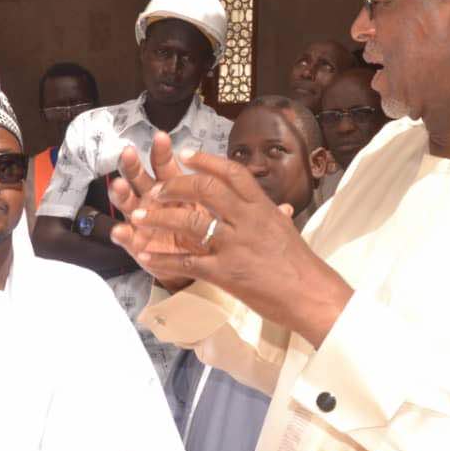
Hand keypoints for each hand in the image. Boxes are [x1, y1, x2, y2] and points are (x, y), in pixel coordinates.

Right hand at [107, 132, 206, 291]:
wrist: (200, 261)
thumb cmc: (202, 227)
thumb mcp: (205, 204)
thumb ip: (202, 184)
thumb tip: (201, 160)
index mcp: (170, 185)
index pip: (163, 164)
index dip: (161, 151)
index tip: (161, 137)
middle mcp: (151, 198)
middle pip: (138, 177)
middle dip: (132, 164)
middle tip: (128, 153)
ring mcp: (141, 220)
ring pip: (127, 202)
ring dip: (121, 193)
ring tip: (119, 185)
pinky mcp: (137, 244)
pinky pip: (128, 238)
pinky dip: (123, 235)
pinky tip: (119, 231)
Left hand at [111, 147, 352, 347]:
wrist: (310, 296)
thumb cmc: (300, 265)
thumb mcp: (287, 230)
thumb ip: (276, 215)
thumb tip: (281, 207)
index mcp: (262, 206)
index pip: (231, 172)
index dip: (205, 160)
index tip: (184, 154)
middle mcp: (247, 220)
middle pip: (205, 189)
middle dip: (174, 186)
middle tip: (156, 189)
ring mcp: (235, 245)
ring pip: (190, 221)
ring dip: (159, 217)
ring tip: (139, 216)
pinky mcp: (225, 272)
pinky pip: (187, 260)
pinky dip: (163, 257)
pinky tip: (146, 255)